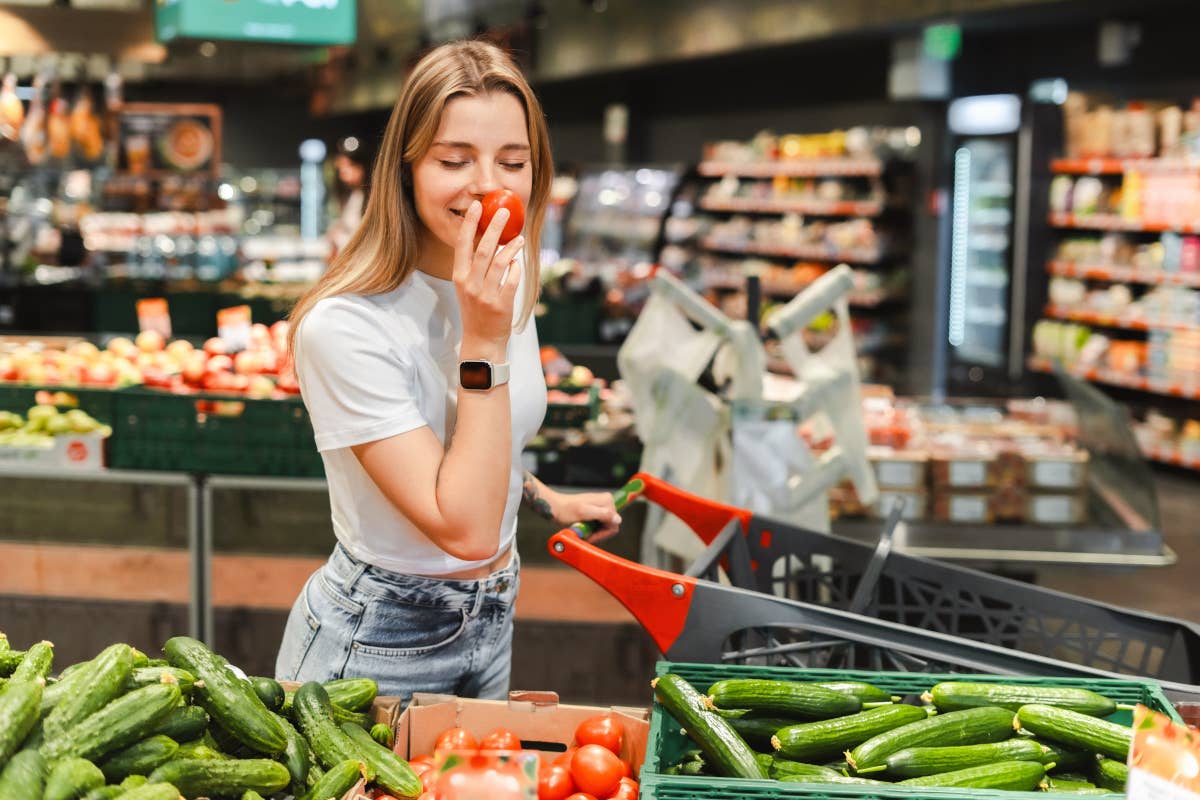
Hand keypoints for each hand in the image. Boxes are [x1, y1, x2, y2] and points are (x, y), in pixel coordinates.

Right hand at [453, 200, 524, 354]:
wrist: (481, 340)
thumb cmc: (475, 310)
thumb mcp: (467, 287)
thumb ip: (474, 266)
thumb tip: (488, 238)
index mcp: (459, 277)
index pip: (462, 245)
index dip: (470, 224)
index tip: (477, 206)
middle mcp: (470, 284)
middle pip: (483, 249)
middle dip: (494, 228)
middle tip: (505, 213)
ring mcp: (485, 295)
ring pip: (499, 262)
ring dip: (511, 247)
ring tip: (519, 238)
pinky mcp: (501, 305)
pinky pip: (512, 280)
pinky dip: (516, 268)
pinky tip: (518, 262)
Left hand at [552, 490, 622, 543]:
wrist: (554, 508)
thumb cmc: (566, 510)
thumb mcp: (584, 513)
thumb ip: (603, 514)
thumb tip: (618, 519)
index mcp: (607, 500)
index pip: (614, 524)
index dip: (602, 534)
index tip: (590, 536)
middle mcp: (607, 501)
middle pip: (610, 526)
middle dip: (598, 533)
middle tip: (585, 535)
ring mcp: (601, 506)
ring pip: (604, 527)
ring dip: (594, 532)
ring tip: (582, 531)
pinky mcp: (595, 510)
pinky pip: (599, 525)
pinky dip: (591, 530)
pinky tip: (583, 528)